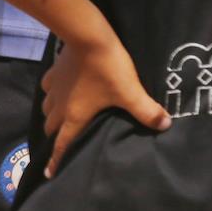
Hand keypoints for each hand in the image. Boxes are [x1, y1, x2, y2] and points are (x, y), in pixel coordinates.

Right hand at [41, 34, 168, 176]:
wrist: (88, 37)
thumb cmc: (108, 69)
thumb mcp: (130, 92)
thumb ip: (147, 110)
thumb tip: (165, 125)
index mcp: (75, 117)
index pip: (62, 144)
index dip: (56, 160)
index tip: (48, 174)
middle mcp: (60, 106)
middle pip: (51, 127)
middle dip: (55, 136)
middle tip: (63, 140)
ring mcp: (54, 88)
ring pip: (46, 109)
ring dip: (52, 115)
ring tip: (61, 116)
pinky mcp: (53, 72)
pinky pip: (48, 88)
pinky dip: (52, 93)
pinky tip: (60, 89)